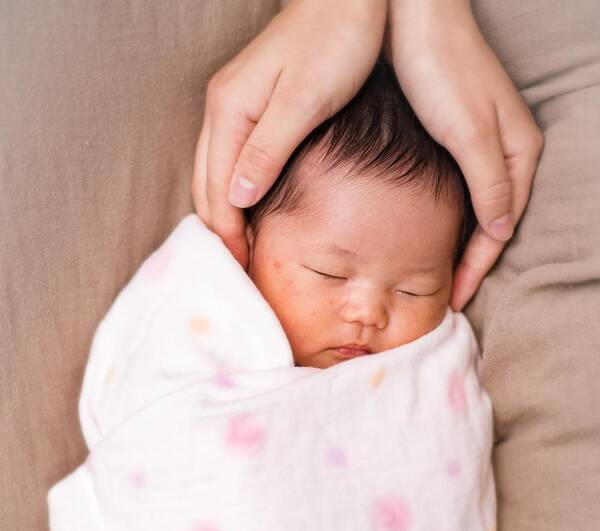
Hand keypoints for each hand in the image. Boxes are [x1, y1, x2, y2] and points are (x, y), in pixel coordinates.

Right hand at [191, 0, 386, 268]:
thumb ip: (267, 151)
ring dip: (225, 216)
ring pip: (214, 176)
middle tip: (241, 273)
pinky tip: (252, 212)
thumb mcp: (305, 101)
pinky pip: (230, 161)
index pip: (216, 191)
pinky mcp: (249, 106)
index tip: (244, 272)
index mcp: (230, 111)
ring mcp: (232, 107)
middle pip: (206, 187)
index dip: (228, 236)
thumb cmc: (337, 42)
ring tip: (244, 253)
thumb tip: (235, 201)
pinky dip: (235, 193)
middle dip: (220, 233)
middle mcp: (222, 110)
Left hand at [387, 0, 543, 309]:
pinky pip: (460, 190)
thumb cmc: (441, 69)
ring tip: (436, 274)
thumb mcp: (469, 133)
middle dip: (471, 262)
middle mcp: (507, 151)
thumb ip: (489, 185)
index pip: (501, 228)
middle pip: (492, 222)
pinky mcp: (458, 135)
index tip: (454, 299)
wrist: (415, 16)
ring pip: (476, 208)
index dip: (477, 267)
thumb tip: (501, 232)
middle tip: (445, 296)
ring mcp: (483, 143)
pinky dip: (448, 218)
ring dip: (459, 243)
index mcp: (519, 152)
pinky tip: (429, 232)